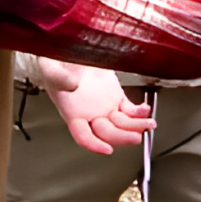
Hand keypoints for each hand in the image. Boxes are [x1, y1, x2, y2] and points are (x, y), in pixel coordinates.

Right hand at [35, 61, 154, 156]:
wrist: (71, 51)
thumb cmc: (57, 63)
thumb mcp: (51, 67)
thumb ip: (59, 77)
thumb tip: (72, 84)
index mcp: (73, 112)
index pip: (82, 135)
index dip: (94, 145)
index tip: (106, 149)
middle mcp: (90, 113)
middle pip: (108, 133)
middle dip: (123, 137)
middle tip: (136, 137)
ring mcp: (105, 106)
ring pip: (122, 124)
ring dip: (136, 126)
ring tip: (149, 124)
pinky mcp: (116, 96)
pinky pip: (130, 110)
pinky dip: (139, 112)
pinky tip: (145, 110)